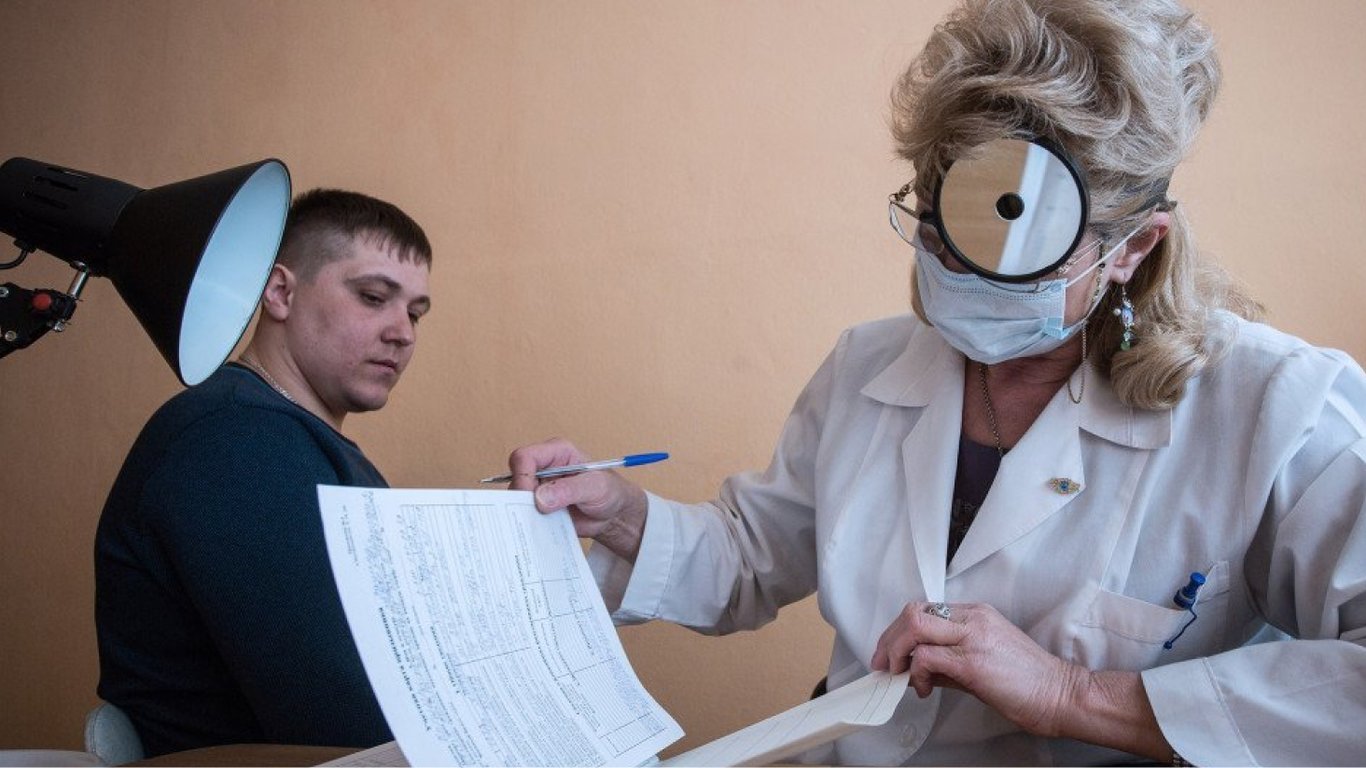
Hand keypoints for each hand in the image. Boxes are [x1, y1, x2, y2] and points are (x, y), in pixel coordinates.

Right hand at [505, 438, 648, 561]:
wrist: (614, 515)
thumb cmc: (610, 492)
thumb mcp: (595, 488)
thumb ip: (569, 490)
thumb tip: (541, 498)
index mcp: (556, 453)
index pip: (525, 457)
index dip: (522, 476)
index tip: (529, 496)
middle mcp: (544, 468)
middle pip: (516, 478)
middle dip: (521, 497)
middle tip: (534, 512)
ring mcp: (540, 489)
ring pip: (516, 498)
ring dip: (524, 511)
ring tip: (541, 521)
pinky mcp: (539, 507)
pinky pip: (524, 514)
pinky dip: (528, 522)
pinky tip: (540, 528)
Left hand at [871, 601, 1085, 737]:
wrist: (1062, 695)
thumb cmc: (1028, 683)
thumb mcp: (980, 663)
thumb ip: (946, 662)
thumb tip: (915, 670)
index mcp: (976, 615)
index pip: (924, 609)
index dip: (899, 631)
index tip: (890, 654)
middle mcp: (973, 619)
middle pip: (913, 611)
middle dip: (889, 639)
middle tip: (883, 665)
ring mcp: (973, 637)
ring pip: (914, 625)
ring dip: (896, 652)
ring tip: (898, 675)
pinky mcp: (973, 661)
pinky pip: (926, 656)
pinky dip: (915, 673)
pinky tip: (923, 689)